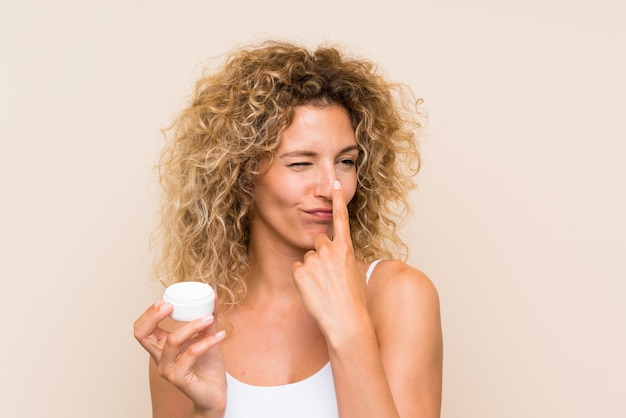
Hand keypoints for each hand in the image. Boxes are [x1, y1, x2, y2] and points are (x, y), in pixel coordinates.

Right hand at [133, 298, 226, 414]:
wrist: (215, 393)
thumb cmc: (208, 367)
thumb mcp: (207, 337)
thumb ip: (208, 318)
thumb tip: (212, 295)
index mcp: (162, 347)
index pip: (142, 328)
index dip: (149, 313)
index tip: (165, 300)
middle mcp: (160, 358)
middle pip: (142, 335)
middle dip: (153, 316)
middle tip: (171, 305)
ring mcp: (168, 369)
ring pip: (172, 341)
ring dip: (192, 326)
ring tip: (209, 318)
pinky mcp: (179, 378)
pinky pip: (191, 353)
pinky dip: (207, 341)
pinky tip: (221, 335)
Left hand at [292, 180, 368, 341]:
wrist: (345, 321)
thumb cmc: (355, 301)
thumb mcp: (356, 273)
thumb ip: (346, 258)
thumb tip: (341, 256)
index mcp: (346, 248)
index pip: (341, 218)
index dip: (337, 199)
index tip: (333, 183)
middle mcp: (329, 250)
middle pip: (318, 241)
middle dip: (321, 253)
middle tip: (329, 275)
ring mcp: (313, 260)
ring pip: (308, 257)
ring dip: (312, 269)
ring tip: (323, 287)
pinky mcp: (300, 271)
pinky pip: (298, 270)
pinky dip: (303, 279)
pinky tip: (314, 291)